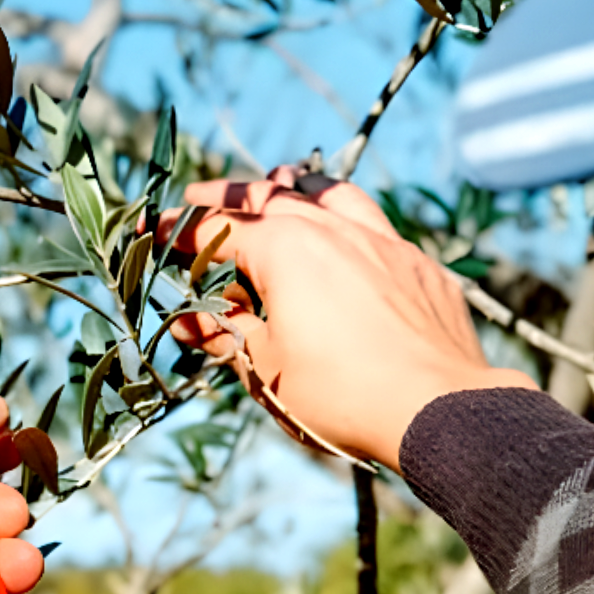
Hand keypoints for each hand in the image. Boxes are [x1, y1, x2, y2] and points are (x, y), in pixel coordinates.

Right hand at [157, 166, 536, 471]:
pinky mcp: (420, 265)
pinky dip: (349, 221)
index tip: (153, 233)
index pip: (217, 229)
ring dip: (296, 188)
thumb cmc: (342, 395)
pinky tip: (347, 239)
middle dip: (229, 196)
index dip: (179, 231)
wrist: (440, 409)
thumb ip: (224, 335)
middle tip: (200, 198)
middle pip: (271, 196)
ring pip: (332, 194)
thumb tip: (186, 322)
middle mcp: (334, 230)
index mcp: (285, 250)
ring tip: (278, 185)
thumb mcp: (267, 370)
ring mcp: (384, 242)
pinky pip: (377, 226)